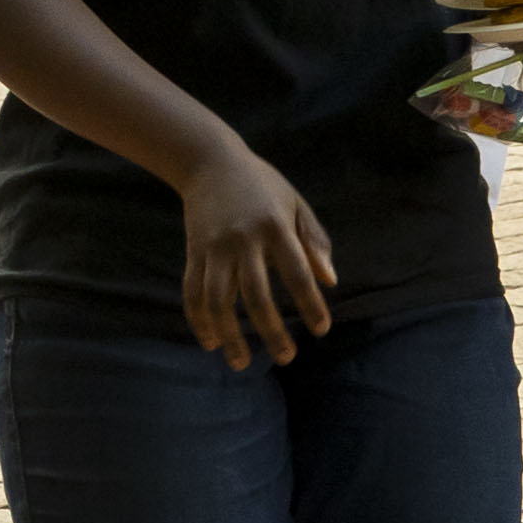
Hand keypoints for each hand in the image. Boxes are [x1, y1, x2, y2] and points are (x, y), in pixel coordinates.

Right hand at [165, 145, 343, 363]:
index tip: (321, 330)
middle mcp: (243, 239)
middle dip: (272, 330)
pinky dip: (200, 320)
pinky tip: (211, 342)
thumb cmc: (262, 184)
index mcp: (275, 226)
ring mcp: (214, 247)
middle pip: (257, 295)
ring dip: (230, 335)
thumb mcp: (295, 203)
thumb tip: (330, 281)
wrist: (208, 160)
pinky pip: (192, 291)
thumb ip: (315, 240)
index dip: (311, 304)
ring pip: (218, 300)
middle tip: (287, 358)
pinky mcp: (193, 251)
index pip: (298, 273)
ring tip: (241, 363)